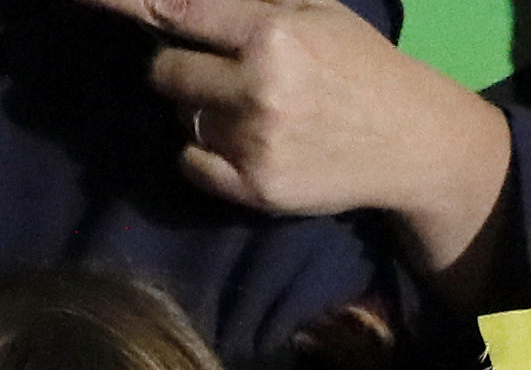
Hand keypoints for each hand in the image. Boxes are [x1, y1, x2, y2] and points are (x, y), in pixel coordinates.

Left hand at [72, 0, 515, 289]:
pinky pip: (189, 162)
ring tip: (255, 111)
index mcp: (272, 30)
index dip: (121, 2)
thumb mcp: (311, 11)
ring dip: (201, 111)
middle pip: (165, 72)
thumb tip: (173, 2)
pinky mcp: (251, 189)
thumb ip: (244, 4)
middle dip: (184, 68)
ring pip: (180, 118)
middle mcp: (258, 85)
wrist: (409, 141)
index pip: (175, 9)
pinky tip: (251, 144)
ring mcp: (252, 142)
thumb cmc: (356, 64)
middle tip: (226, 72)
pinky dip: (205, 152)